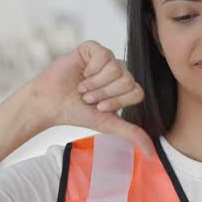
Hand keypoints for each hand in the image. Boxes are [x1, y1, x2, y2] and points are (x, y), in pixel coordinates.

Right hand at [25, 40, 152, 156]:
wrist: (51, 103)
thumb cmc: (77, 112)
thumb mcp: (107, 124)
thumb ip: (130, 133)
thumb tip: (151, 153)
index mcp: (125, 88)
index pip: (137, 92)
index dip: (117, 102)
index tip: (100, 108)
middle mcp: (119, 71)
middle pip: (128, 81)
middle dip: (105, 94)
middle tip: (89, 98)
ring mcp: (106, 59)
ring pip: (116, 68)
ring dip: (96, 84)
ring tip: (83, 88)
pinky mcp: (93, 48)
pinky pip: (104, 56)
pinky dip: (91, 70)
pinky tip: (81, 74)